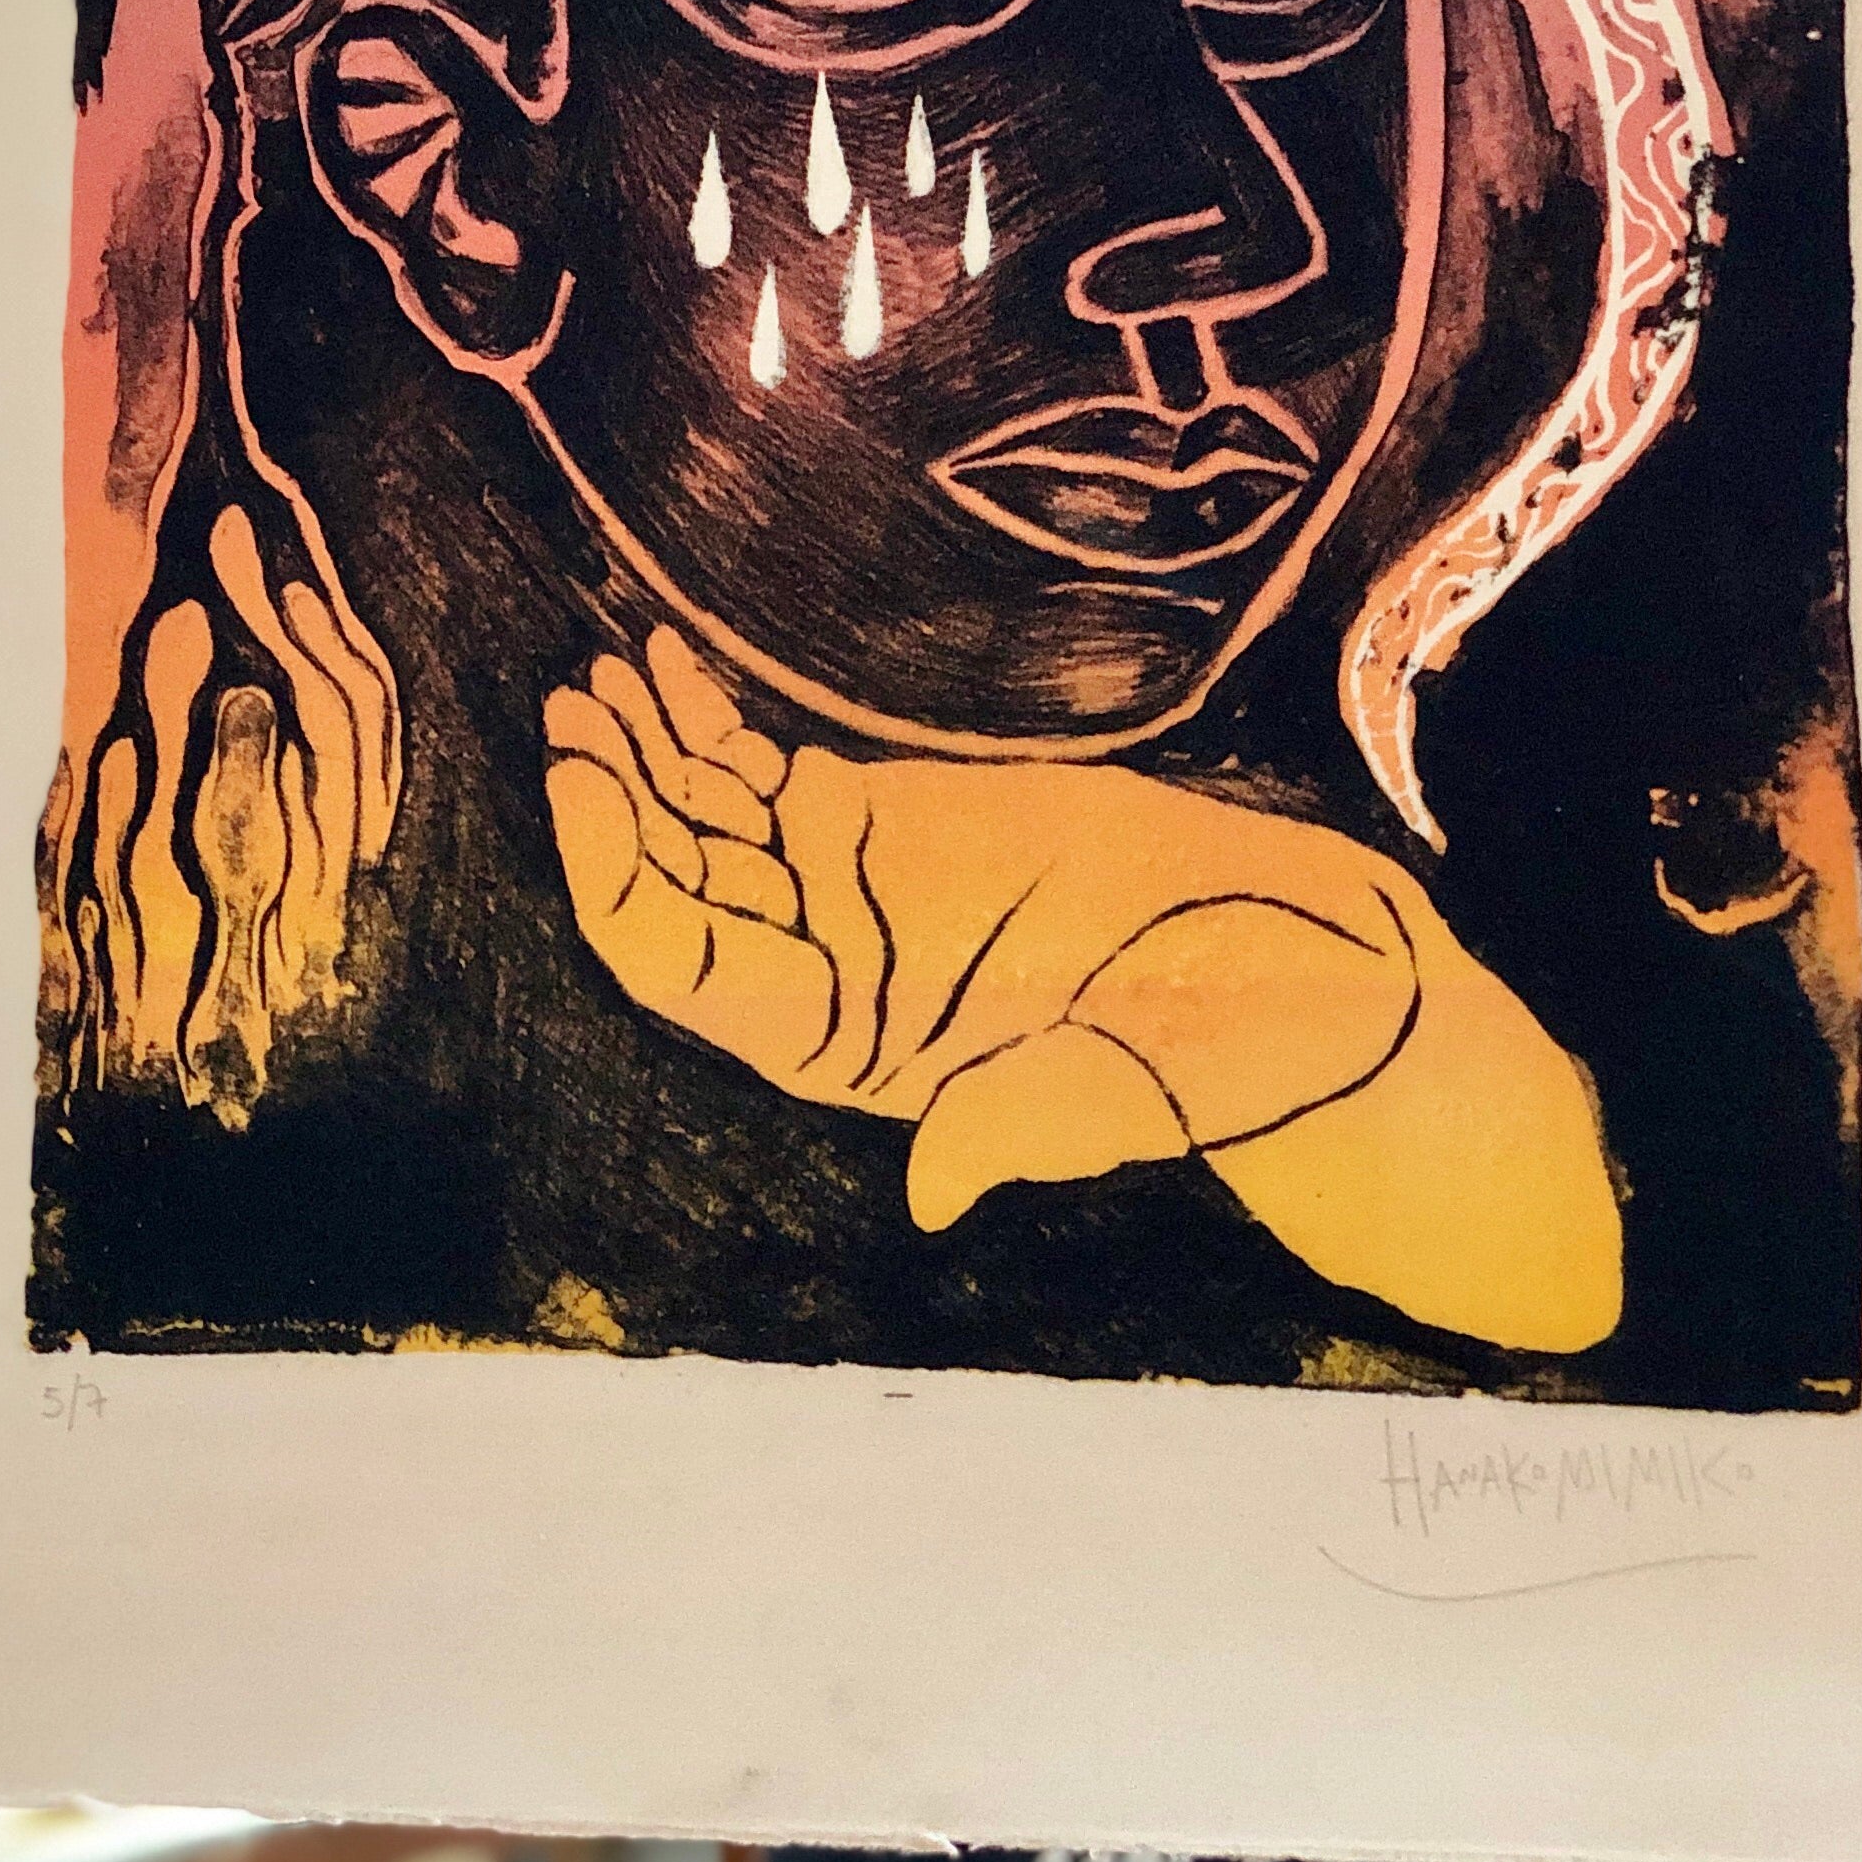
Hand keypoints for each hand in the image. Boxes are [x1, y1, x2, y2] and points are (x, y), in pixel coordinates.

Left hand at [545, 629, 1620, 1352]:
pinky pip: (763, 775)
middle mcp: (822, 972)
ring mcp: (847, 894)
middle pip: (676, 881)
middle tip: (575, 709)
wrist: (1287, 974)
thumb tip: (936, 1191)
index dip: (621, 879)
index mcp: (847, 1046)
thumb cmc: (1211, 1050)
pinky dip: (706, 723)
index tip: (583, 785)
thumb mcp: (1121, 1092)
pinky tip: (665, 669)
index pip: (688, 965)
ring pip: (705, 821)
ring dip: (644, 751)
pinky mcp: (886, 824)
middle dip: (614, 799)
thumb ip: (1020, 1125)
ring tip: (601, 676)